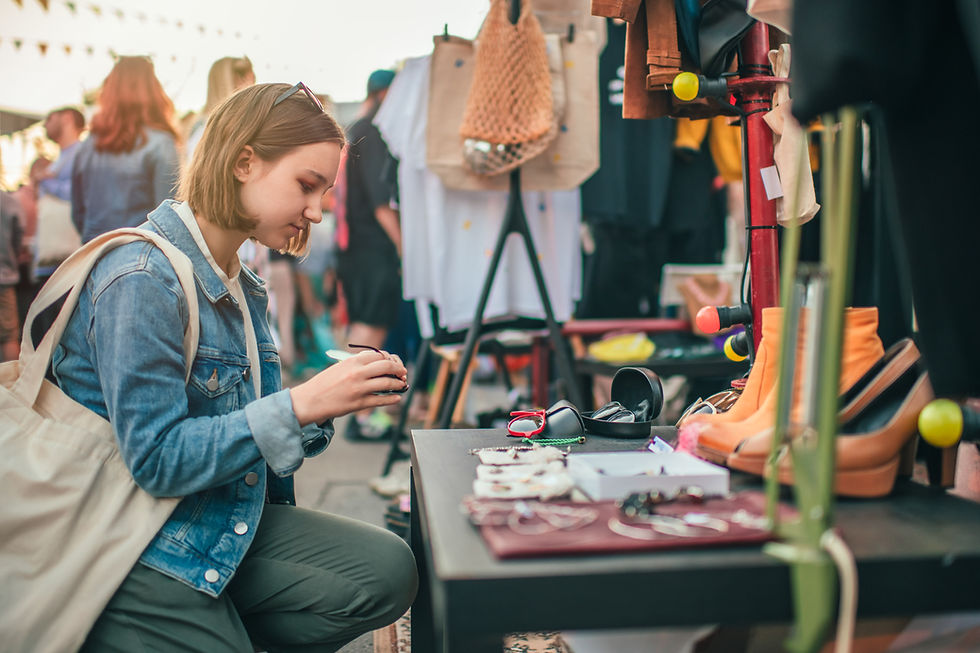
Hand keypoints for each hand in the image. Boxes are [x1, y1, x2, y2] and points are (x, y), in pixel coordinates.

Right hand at [289, 349, 406, 424]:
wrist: (310, 401)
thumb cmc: (323, 384)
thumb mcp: (339, 367)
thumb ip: (357, 364)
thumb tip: (377, 365)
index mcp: (352, 362)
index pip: (378, 355)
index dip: (389, 358)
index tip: (394, 362)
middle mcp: (357, 373)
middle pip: (386, 366)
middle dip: (398, 369)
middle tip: (403, 372)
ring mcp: (359, 389)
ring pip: (387, 383)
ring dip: (398, 384)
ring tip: (402, 385)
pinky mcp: (359, 403)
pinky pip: (381, 400)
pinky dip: (392, 399)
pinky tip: (397, 398)